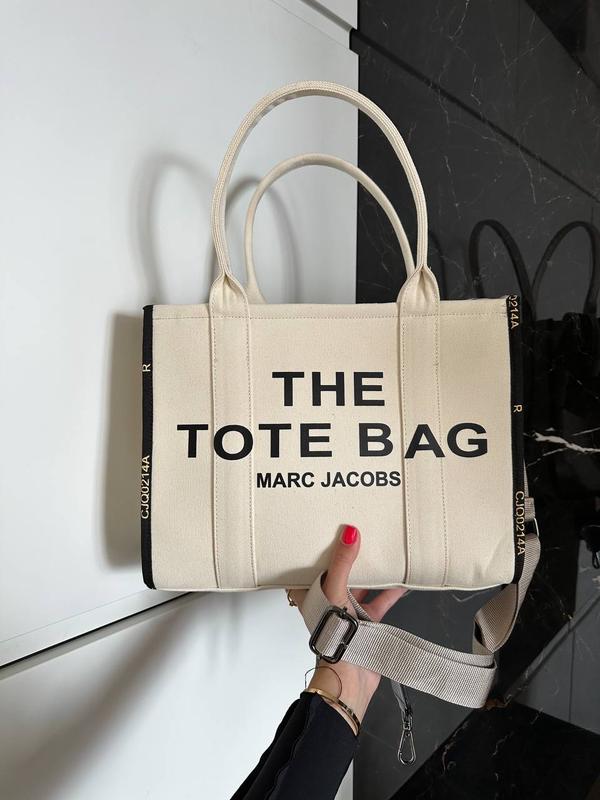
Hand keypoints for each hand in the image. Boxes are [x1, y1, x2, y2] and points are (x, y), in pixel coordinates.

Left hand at [287, 524, 406, 730]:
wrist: (350, 674)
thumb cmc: (332, 636)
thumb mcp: (334, 590)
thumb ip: (342, 562)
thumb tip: (348, 534)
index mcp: (313, 593)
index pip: (311, 566)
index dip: (316, 549)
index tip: (325, 530)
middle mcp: (328, 602)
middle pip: (339, 573)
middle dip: (349, 558)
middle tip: (360, 535)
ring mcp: (347, 612)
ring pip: (360, 586)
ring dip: (372, 573)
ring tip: (383, 553)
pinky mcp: (365, 622)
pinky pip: (380, 601)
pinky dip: (391, 592)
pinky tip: (402, 582)